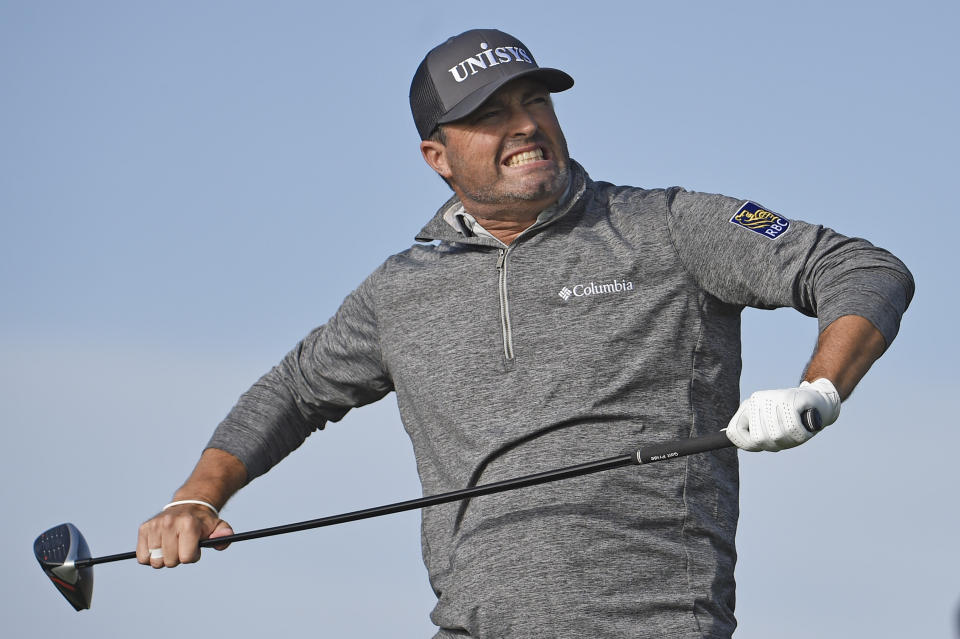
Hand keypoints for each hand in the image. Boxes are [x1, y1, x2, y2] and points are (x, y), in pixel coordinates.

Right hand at [137, 503, 233, 568]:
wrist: (189, 505)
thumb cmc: (203, 522)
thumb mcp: (218, 526)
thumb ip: (225, 534)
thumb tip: (223, 540)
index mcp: (188, 524)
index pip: (187, 558)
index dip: (193, 556)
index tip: (195, 546)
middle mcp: (170, 523)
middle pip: (170, 561)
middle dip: (178, 558)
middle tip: (182, 545)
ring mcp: (155, 525)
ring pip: (155, 561)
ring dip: (164, 558)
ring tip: (171, 545)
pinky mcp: (144, 528)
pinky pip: (142, 557)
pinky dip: (150, 557)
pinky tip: (159, 547)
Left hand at [726, 378, 840, 451]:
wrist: (816, 400)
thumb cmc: (789, 417)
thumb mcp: (767, 425)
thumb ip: (749, 432)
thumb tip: (726, 437)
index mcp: (748, 406)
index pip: (734, 432)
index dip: (747, 444)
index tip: (760, 444)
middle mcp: (758, 401)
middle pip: (758, 439)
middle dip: (772, 444)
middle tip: (783, 436)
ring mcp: (774, 398)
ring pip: (776, 435)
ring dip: (789, 440)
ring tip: (794, 430)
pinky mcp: (791, 399)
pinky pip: (792, 429)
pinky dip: (800, 433)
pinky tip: (803, 427)